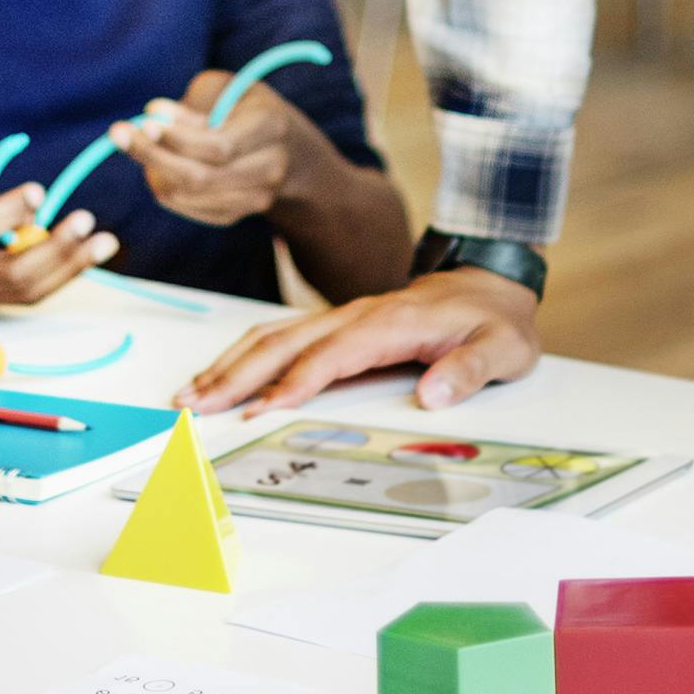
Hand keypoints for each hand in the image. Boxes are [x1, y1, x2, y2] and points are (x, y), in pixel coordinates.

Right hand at [0, 172, 117, 316]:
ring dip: (69, 268)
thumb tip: (26, 210)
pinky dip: (55, 275)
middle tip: (88, 222)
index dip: (12, 211)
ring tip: (103, 242)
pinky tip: (79, 256)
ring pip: (23, 290)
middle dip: (58, 249)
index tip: (40, 193)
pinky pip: (21, 295)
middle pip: (11, 271)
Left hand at [116, 71, 297, 228]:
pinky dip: (162, 185)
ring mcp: (255, 199)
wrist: (287, 148)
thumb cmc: (244, 106)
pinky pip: (185, 207)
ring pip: (188, 196)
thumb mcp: (225, 87)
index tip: (144, 120)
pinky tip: (156, 163)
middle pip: (200, 178)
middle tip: (117, 133)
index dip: (178, 139)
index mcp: (272, 127)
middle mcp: (270, 169)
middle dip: (153, 156)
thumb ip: (190, 102)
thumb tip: (153, 117)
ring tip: (136, 143)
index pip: (220, 147)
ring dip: (152, 170)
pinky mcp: (234, 215)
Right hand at [181, 265, 539, 415]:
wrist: (492, 283)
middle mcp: (359, 315)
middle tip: (196, 404)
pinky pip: (284, 337)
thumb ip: (469, 370)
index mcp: (393, 322)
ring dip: (230, 363)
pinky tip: (222, 375)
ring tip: (191, 393)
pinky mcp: (339, 326)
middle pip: (286, 341)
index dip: (296, 382)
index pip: (334, 354)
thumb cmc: (496, 321)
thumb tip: (434, 395)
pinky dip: (247, 355)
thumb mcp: (502, 348)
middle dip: (238, 373)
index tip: (262, 410)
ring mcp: (344, 318)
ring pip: (275, 335)